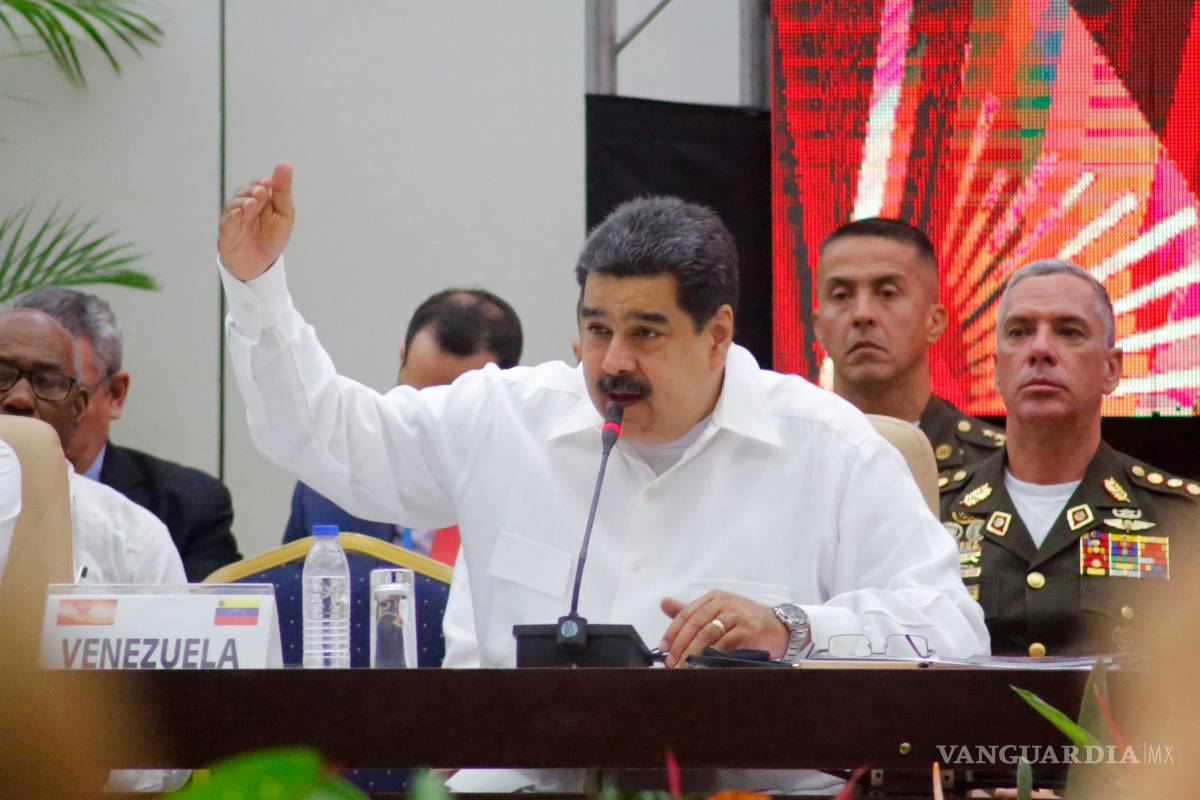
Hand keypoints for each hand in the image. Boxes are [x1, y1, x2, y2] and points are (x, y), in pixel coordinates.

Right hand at [218, 162, 294, 280]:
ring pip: (235, 205)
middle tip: (262, 192)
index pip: (259, 185)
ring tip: (252, 204)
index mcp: (260, 199)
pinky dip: (233, 218)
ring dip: (244, 203)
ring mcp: (234, 218)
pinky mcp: (227, 233)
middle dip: (253, 192)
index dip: (262, 183)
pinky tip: (239, 214)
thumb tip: (285, 164)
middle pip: (245, 193)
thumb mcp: (283, 214)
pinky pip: (228, 223)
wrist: (260, 264)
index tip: (269, 183)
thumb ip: (282, 191)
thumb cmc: (272, 237)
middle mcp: (244, 205)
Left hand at [659, 590, 788, 667]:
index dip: (672, 633)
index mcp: (714, 598)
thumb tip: (664, 603)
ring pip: (706, 634)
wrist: (780, 628)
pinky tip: (703, 666)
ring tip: (684, 668)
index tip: (663, 651)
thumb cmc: (746, 622)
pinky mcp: (748, 628)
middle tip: (671, 663)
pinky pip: (724, 644)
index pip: (686, 614)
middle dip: (680, 646)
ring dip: (692, 653)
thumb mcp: (719, 613)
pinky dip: (710, 656)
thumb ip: (692, 611)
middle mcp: (724, 602)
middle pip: (694, 624)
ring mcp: (736, 614)